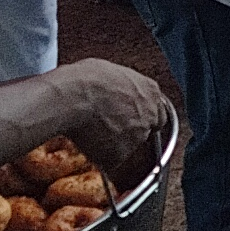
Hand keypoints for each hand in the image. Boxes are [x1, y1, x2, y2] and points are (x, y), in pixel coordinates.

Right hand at [51, 58, 171, 172]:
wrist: (73, 99)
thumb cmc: (86, 79)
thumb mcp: (110, 71)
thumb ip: (121, 86)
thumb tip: (113, 89)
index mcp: (150, 91)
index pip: (157, 111)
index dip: (141, 115)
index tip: (129, 116)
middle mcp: (149, 116)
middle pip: (145, 130)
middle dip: (128, 130)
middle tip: (107, 124)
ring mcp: (137, 138)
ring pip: (126, 146)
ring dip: (112, 142)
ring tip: (90, 129)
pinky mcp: (120, 156)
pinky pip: (109, 159)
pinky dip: (99, 155)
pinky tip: (87, 140)